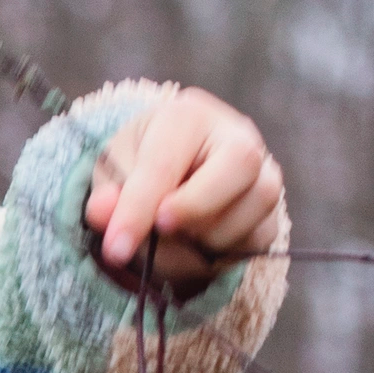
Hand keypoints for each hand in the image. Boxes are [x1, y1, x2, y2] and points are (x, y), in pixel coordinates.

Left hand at [85, 87, 283, 294]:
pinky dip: (224, 255)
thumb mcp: (110, 175)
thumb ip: (104, 196)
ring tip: (173, 242)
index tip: (115, 248)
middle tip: (162, 232)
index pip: (164, 163)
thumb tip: (102, 212)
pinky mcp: (271, 210)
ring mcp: (263, 170)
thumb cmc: (139, 168)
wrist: (171, 178)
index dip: (138, 210)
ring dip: (207, 239)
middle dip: (196, 207)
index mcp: (186, 116)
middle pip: (240, 164)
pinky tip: (196, 250)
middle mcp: (236, 135)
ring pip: (255, 207)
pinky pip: (258, 239)